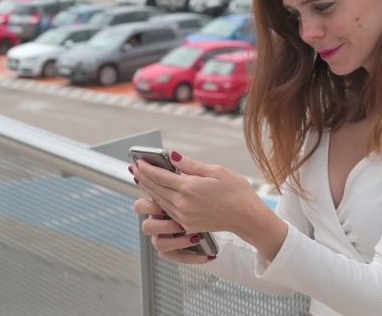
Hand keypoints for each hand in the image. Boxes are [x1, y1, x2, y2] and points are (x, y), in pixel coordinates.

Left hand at [131, 151, 287, 259]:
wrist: (247, 218)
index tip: (139, 161)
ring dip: (148, 190)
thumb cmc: (237, 191)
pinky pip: (168, 211)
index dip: (147, 168)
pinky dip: (159, 201)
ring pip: (159, 201)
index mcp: (189, 187)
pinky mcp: (187, 225)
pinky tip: (158, 195)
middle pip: (155, 188)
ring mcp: (184, 216)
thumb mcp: (216, 171)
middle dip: (143, 178)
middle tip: (135, 168)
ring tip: (142, 180)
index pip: (160, 176)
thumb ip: (191, 165)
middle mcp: (183, 203)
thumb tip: (172, 156)